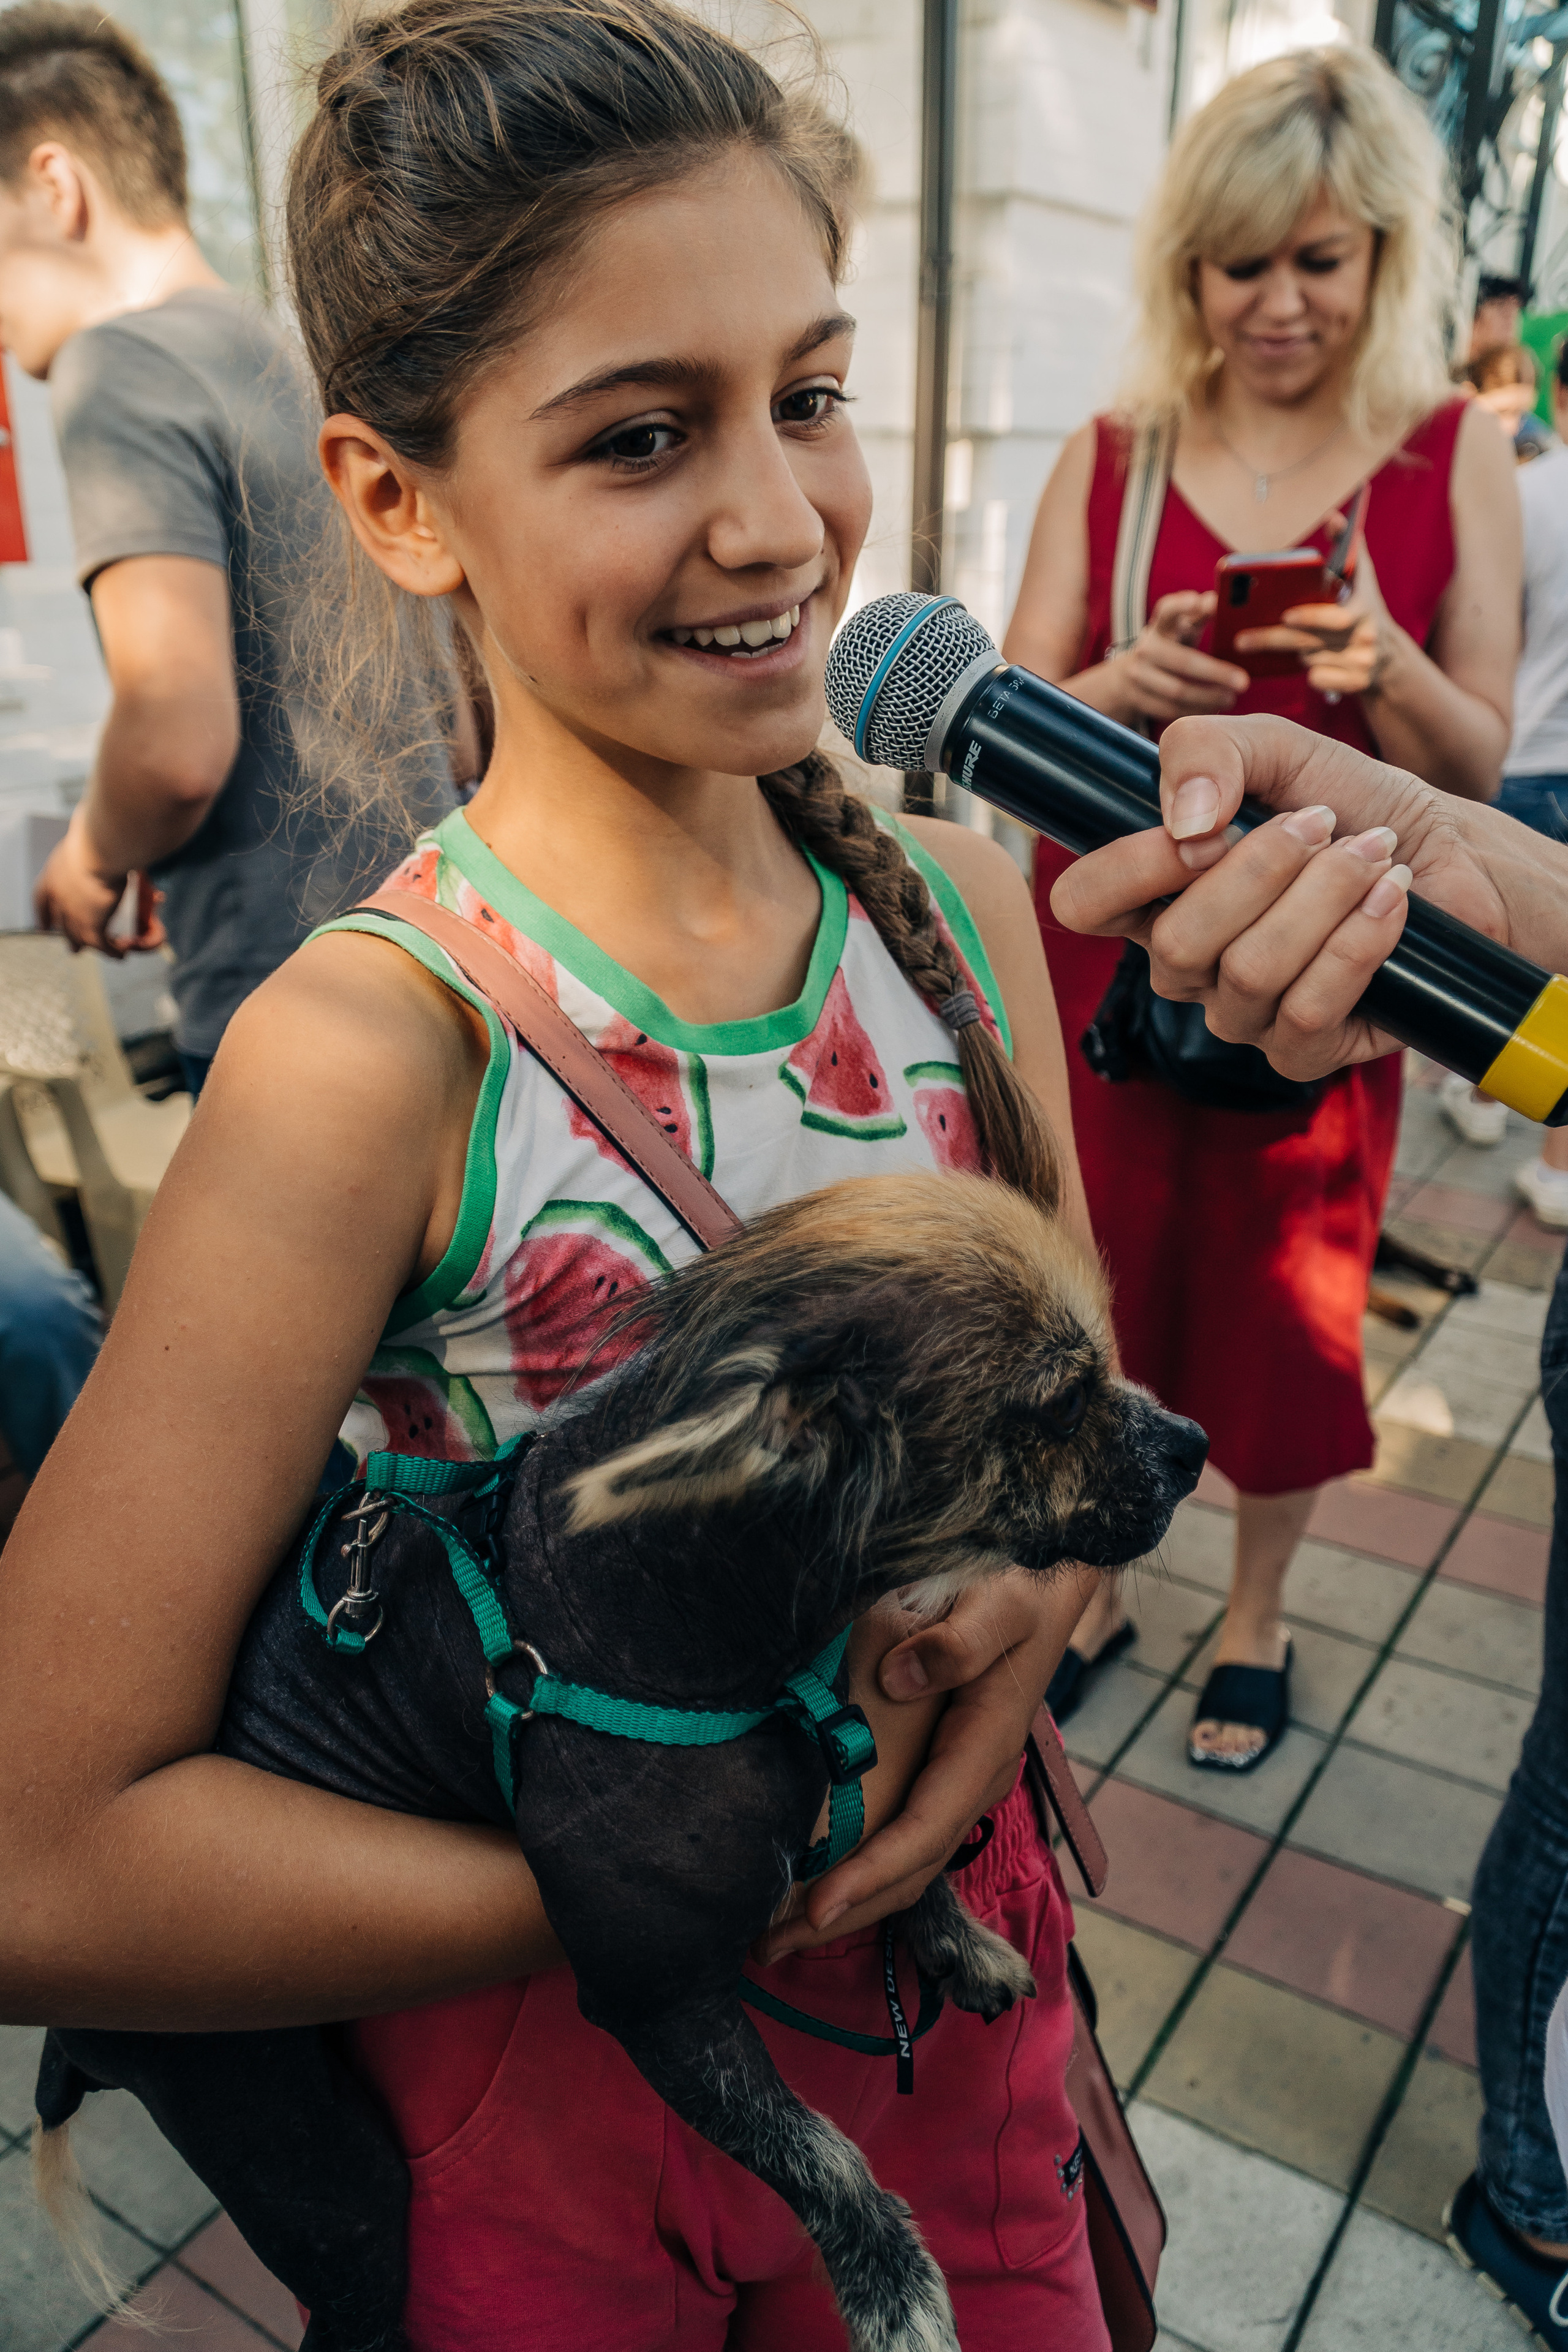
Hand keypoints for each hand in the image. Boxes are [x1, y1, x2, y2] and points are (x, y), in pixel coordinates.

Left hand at [34, 813, 163, 954]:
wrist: (102, 846)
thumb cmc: (99, 830)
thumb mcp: (89, 830)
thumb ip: (91, 831)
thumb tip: (101, 816)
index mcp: (53, 874)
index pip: (41, 899)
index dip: (44, 915)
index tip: (44, 927)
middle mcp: (58, 896)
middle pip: (60, 923)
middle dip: (68, 936)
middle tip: (72, 948)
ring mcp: (73, 913)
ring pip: (80, 937)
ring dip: (95, 946)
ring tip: (110, 951)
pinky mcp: (92, 926)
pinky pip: (103, 945)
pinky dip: (114, 951)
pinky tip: (123, 953)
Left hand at [753, 1568, 1063, 1961]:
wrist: (1045, 1590)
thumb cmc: (1018, 1589)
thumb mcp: (999, 1603)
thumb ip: (958, 1641)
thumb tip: (900, 1678)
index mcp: (985, 1747)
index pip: (924, 1827)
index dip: (871, 1872)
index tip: (817, 1907)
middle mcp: (975, 1780)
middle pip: (911, 1869)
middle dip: (845, 1913)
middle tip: (768, 1945)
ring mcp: (960, 1783)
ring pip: (907, 1866)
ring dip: (848, 1905)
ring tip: (777, 1936)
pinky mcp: (944, 1775)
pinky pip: (904, 1841)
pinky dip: (862, 1875)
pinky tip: (814, 1885)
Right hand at [1050, 713, 1511, 1081]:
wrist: (1448, 853)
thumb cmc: (1351, 802)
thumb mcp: (1275, 746)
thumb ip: (1205, 751)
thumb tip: (1187, 823)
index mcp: (1155, 894)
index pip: (1085, 902)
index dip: (1132, 868)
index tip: (1208, 826)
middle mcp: (1185, 964)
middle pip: (1177, 943)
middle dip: (1264, 869)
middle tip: (1325, 822)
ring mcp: (1239, 1013)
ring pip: (1248, 973)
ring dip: (1324, 898)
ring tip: (1372, 855)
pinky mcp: (1300, 1051)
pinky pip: (1306, 1013)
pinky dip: (1358, 944)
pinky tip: (1390, 901)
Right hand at [1107, 590, 1250, 724]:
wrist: (1128, 676)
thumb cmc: (1169, 646)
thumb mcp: (1182, 629)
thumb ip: (1200, 615)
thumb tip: (1213, 599)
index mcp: (1160, 627)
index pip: (1167, 611)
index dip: (1181, 606)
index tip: (1198, 601)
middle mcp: (1146, 649)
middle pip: (1183, 661)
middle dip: (1216, 673)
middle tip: (1244, 682)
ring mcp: (1139, 675)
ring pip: (1178, 691)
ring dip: (1208, 697)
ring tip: (1231, 699)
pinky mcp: (1138, 699)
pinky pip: (1170, 709)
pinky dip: (1194, 710)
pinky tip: (1212, 709)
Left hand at [1235, 522, 1395, 698]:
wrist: (1388, 653)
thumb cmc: (1362, 603)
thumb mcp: (1360, 573)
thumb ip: (1346, 544)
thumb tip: (1333, 516)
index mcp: (1365, 607)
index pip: (1338, 617)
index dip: (1312, 618)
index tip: (1286, 616)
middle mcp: (1366, 636)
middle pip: (1311, 642)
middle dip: (1273, 640)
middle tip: (1241, 640)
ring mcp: (1362, 663)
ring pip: (1310, 660)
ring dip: (1288, 653)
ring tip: (1259, 645)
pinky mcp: (1357, 684)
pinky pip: (1321, 682)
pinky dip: (1311, 676)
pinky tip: (1298, 668)